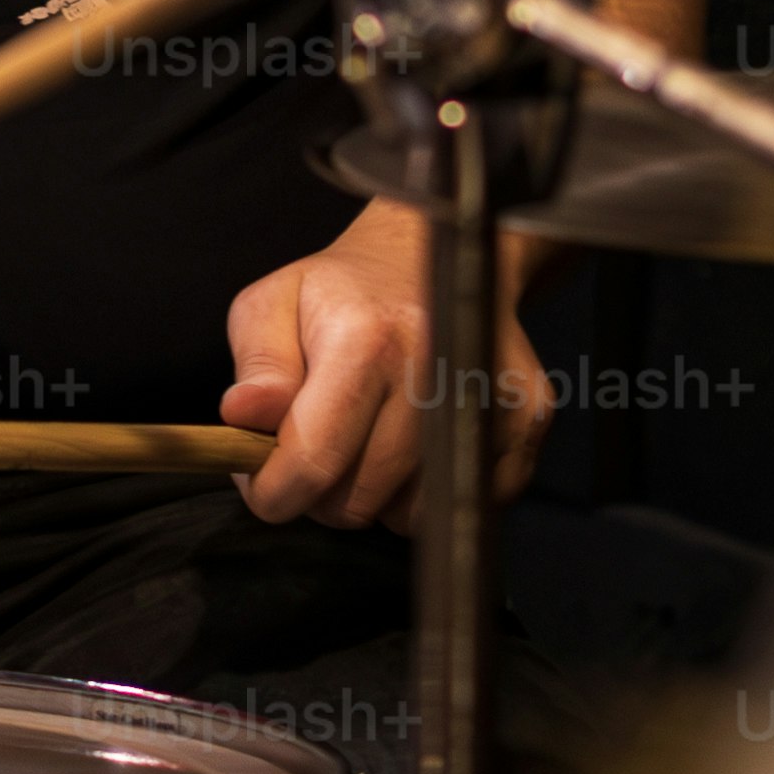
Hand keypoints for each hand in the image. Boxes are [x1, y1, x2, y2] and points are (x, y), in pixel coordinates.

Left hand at [219, 199, 545, 524]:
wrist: (438, 257)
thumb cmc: (342, 292)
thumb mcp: (273, 306)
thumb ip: (257, 365)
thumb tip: (244, 415)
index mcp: (366, 338)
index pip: (312, 460)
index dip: (272, 492)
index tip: (261, 482)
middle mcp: (437, 367)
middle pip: (358, 501)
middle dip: (322, 492)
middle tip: (318, 447)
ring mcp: (492, 397)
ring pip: (409, 516)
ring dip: (377, 495)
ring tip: (369, 438)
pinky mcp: (528, 420)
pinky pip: (462, 506)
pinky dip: (428, 493)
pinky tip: (415, 442)